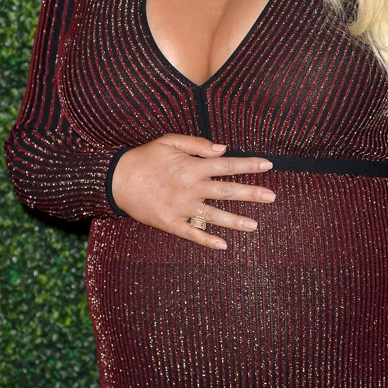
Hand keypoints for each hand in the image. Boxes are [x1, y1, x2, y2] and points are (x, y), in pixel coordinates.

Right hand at [111, 134, 274, 249]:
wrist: (115, 180)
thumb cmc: (143, 158)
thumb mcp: (168, 141)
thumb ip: (197, 144)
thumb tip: (223, 148)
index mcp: (192, 167)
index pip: (227, 165)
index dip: (249, 165)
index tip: (268, 165)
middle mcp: (190, 188)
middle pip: (227, 191)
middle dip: (251, 193)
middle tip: (272, 197)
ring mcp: (181, 207)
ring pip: (214, 216)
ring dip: (236, 221)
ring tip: (255, 225)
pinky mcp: (169, 223)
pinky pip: (192, 233)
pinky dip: (207, 241)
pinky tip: (223, 246)